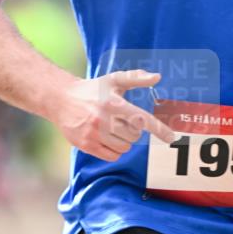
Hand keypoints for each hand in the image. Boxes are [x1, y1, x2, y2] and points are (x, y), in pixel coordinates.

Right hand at [51, 69, 175, 161]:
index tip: (172, 137)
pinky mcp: (86, 144)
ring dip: (123, 141)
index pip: (142, 119)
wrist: (60, 99)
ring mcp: (94, 133)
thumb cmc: (92, 89)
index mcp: (113, 102)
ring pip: (124, 147)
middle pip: (134, 136)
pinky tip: (105, 138)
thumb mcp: (113, 80)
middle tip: (120, 121)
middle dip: (131, 130)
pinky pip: (112, 156)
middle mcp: (103, 119)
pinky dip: (114, 150)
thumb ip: (136, 78)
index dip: (159, 129)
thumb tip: (157, 77)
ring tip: (111, 128)